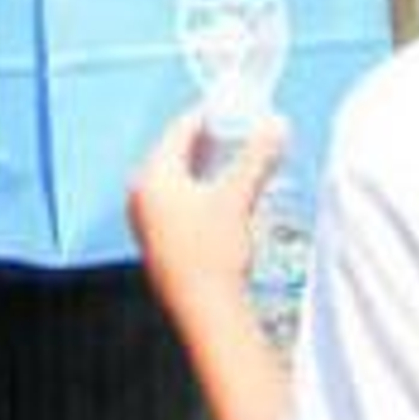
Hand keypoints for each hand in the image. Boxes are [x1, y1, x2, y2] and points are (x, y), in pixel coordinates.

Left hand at [129, 108, 286, 329]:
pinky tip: (221, 192)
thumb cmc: (214, 252)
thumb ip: (257, 155)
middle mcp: (140, 194)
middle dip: (209, 139)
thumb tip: (278, 124)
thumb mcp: (238, 196)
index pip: (180, 130)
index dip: (209, 114)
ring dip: (205, 164)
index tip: (234, 106)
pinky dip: (197, 188)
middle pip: (176, 152)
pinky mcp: (154, 240)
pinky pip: (174, 199)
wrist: (205, 312)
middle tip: (238, 128)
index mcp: (152, 176)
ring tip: (234, 157)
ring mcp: (144, 220)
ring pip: (176, 177)